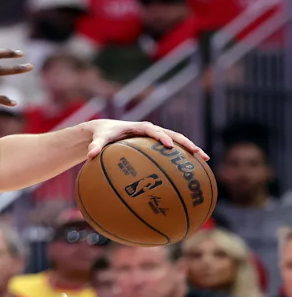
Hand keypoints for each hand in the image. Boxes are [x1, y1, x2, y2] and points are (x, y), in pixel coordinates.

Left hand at [84, 119, 208, 160]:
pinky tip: (192, 169)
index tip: (168, 145)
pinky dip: (182, 156)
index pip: (153, 130)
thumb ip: (95, 146)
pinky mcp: (156, 143)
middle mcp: (151, 130)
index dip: (161, 137)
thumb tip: (90, 155)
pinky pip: (172, 149)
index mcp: (139, 127)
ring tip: (205, 160)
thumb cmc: (102, 134)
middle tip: (199, 153)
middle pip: (173, 134)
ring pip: (177, 141)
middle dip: (186, 143)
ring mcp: (156, 136)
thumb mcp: (98, 138)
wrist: (105, 129)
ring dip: (191, 149)